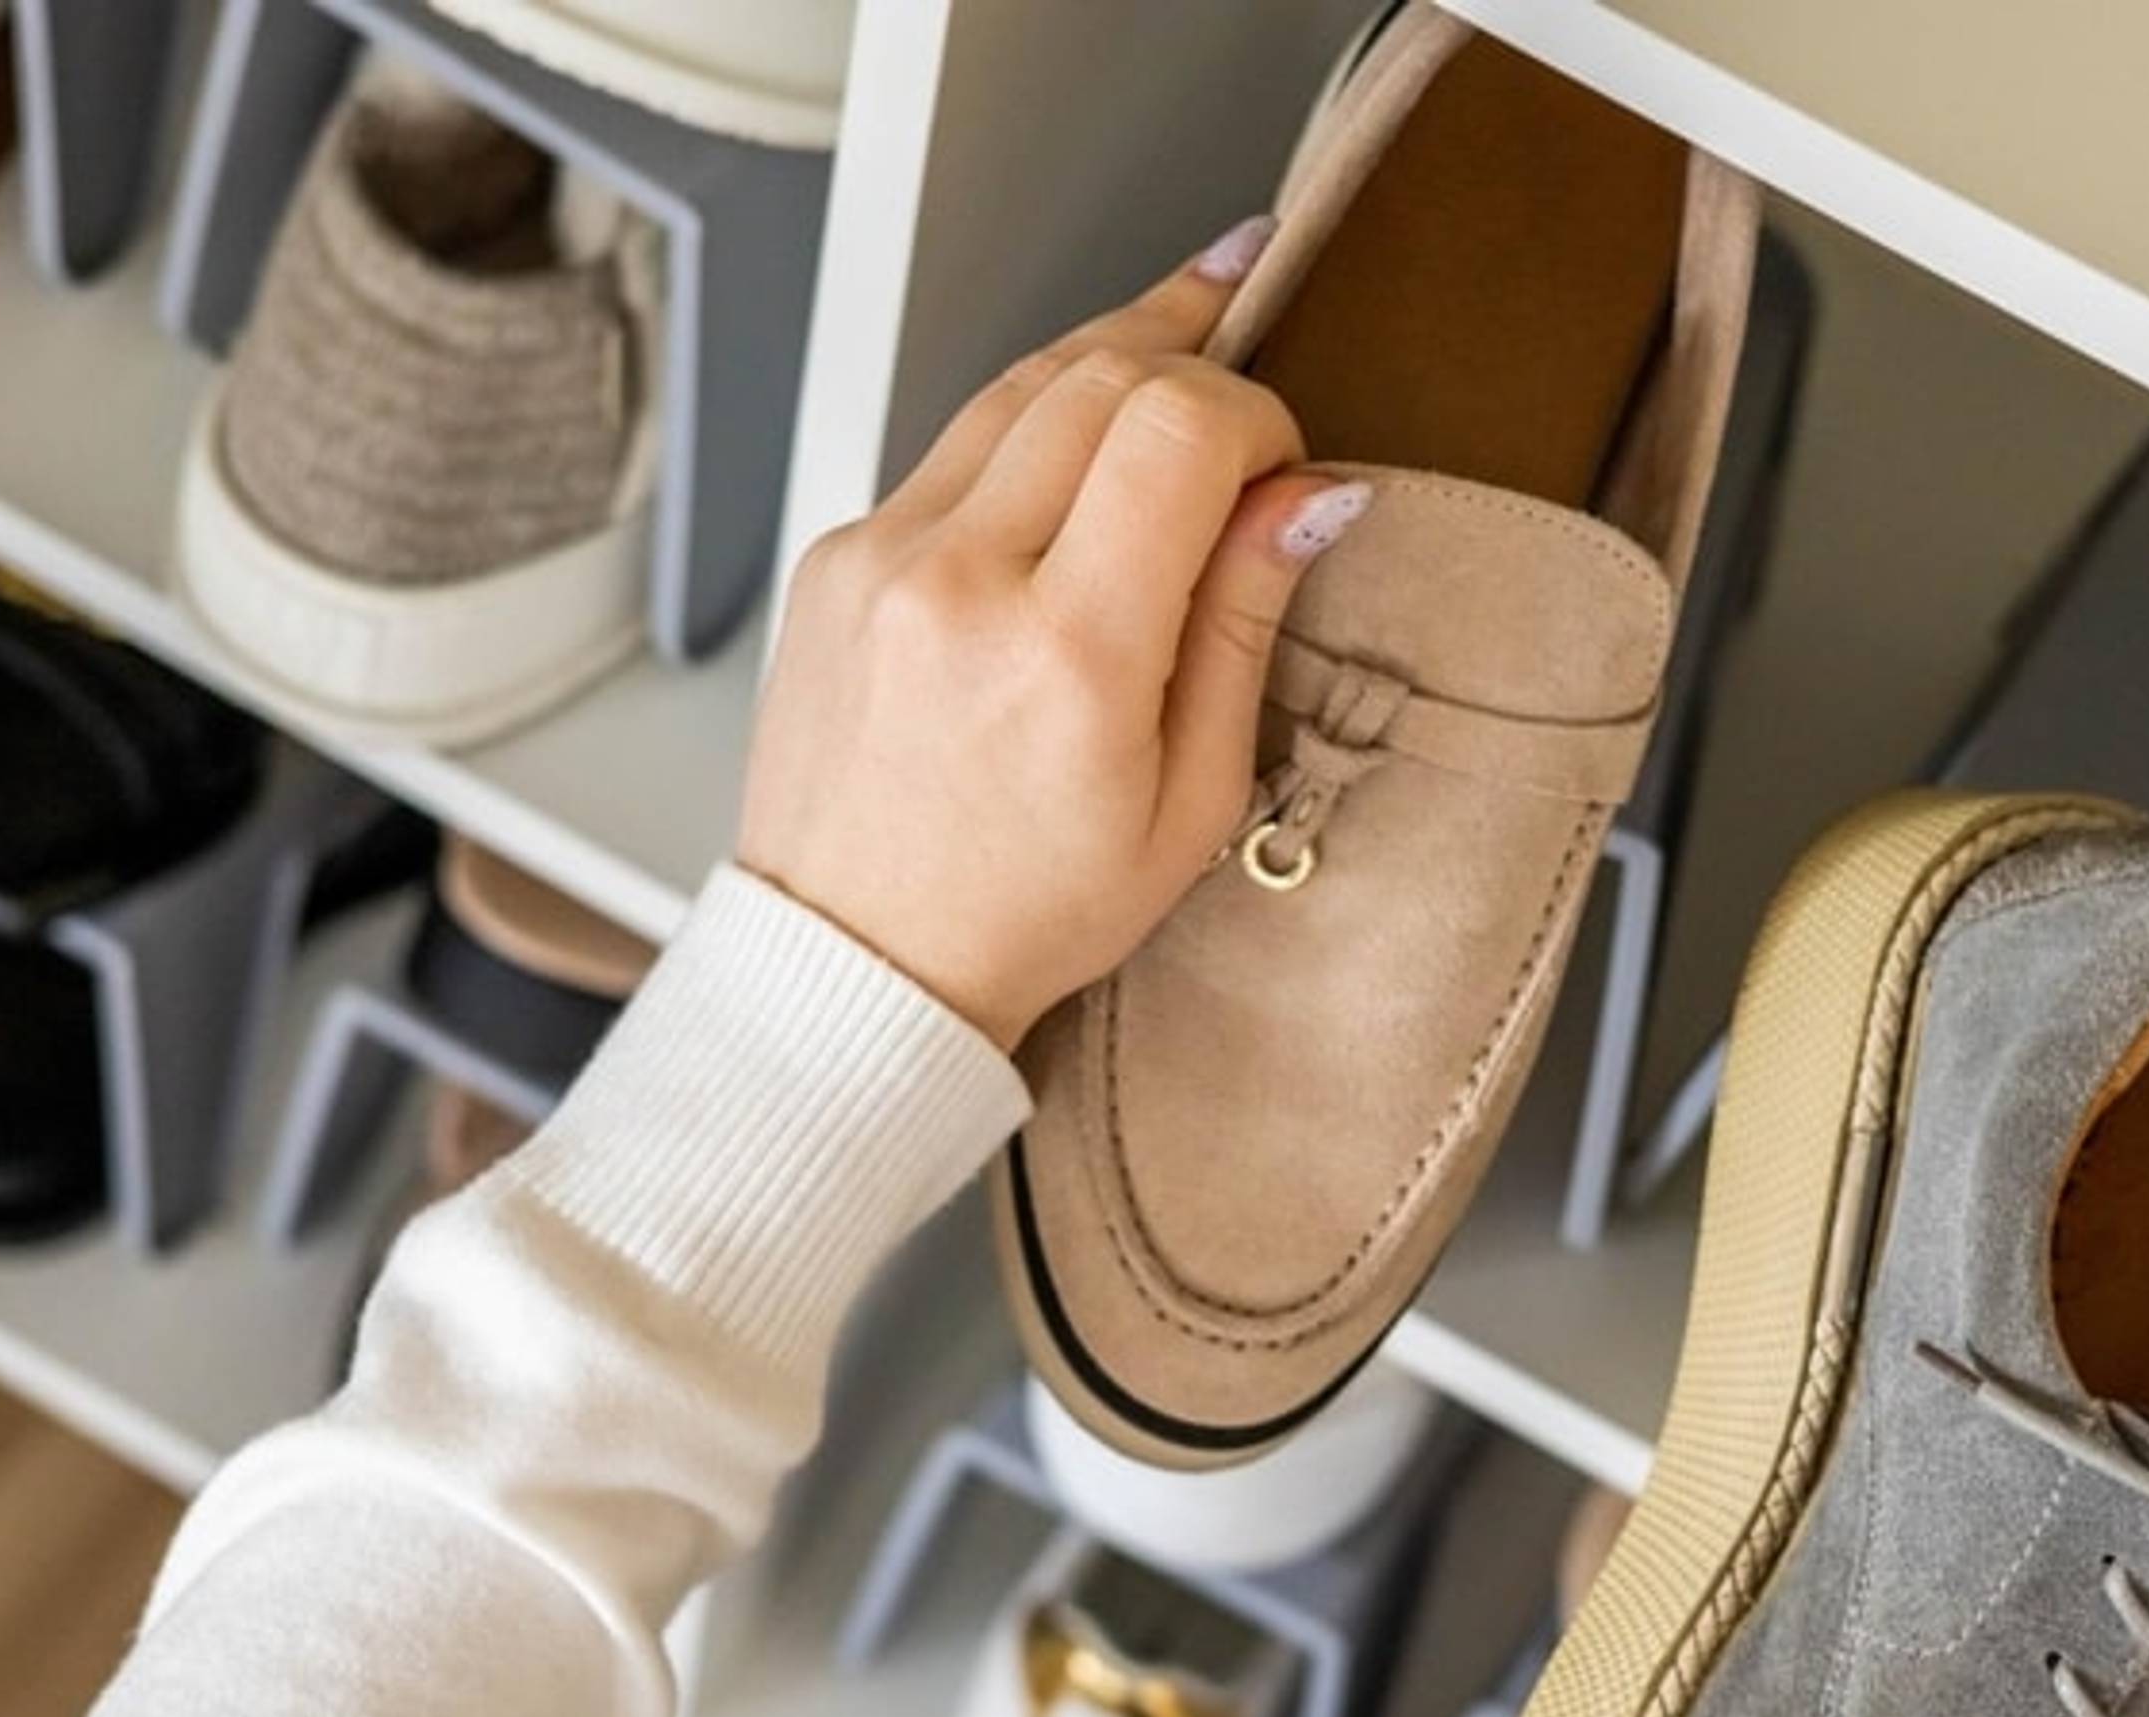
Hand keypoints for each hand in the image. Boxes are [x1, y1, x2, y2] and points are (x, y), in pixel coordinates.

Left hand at [733, 217, 1365, 1048]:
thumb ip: (1242, 627)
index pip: (1178, 430)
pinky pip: (953, 447)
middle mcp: (959, 583)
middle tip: (1250, 335)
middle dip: (1192, 349)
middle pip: (1100, 374)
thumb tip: (1307, 498)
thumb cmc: (1028, 909)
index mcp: (1065, 654)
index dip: (1254, 414)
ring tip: (1186, 321)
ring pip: (1018, 383)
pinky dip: (1031, 427)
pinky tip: (1081, 441)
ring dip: (1112, 350)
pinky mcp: (841, 554)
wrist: (856, 963)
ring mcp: (881, 556)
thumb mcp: (1190, 801)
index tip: (1284, 465)